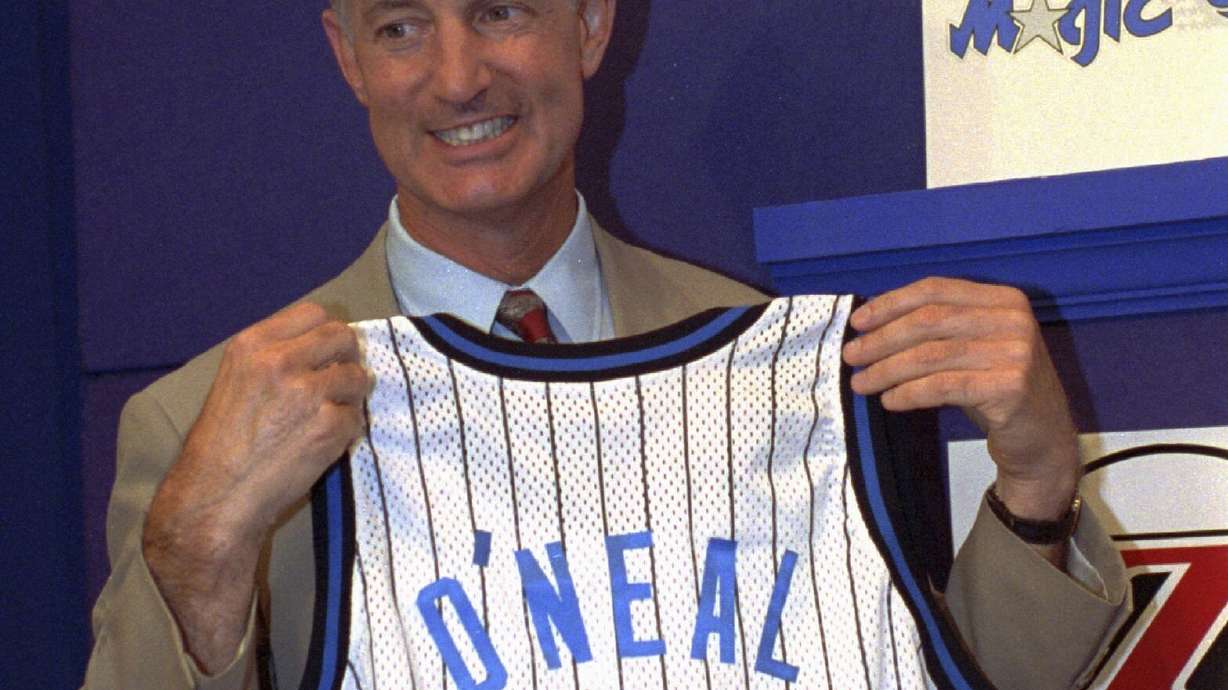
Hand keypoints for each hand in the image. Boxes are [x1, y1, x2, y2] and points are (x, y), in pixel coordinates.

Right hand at [142, 302, 368, 671]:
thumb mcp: (234, 382)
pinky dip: (347, 430)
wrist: (216, 499)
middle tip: (340, 380)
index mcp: (252, 345)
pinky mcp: (330, 425)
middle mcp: (280, 361)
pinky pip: (357, 417)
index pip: (312, 313)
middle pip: (342, 337)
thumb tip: (319, 348)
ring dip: (351, 396)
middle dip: (347, 358)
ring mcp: (308, 392)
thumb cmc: (220, 447)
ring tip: (329, 416)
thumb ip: (272, 358)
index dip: (326, 332)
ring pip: (357, 377)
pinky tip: (324, 443)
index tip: (327, 351)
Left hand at [841, 278, 1079, 524]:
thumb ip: (936, 330)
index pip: (936, 290)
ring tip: (861, 383)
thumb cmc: (996, 388)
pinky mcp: (1010, 387)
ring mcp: (1016, 352)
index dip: (891, 303)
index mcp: (1003, 298)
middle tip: (851, 357)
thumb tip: (870, 325)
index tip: (857, 322)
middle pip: (929, 321)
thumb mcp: (971, 348)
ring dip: (887, 370)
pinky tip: (889, 400)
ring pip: (931, 355)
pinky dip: (909, 392)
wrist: (1042, 438)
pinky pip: (943, 386)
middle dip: (882, 339)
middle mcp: (1013, 319)